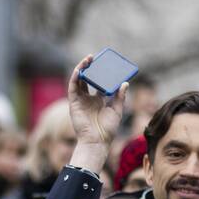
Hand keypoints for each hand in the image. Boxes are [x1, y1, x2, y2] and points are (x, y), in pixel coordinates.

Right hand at [66, 55, 127, 173]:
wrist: (97, 140)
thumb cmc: (107, 129)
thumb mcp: (117, 110)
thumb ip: (120, 97)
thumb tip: (125, 83)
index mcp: (98, 100)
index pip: (99, 82)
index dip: (101, 72)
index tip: (107, 63)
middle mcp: (88, 99)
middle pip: (88, 79)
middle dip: (91, 68)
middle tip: (96, 57)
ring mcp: (80, 100)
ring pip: (79, 81)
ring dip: (82, 68)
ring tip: (88, 58)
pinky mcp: (74, 103)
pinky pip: (72, 87)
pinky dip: (75, 77)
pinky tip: (80, 69)